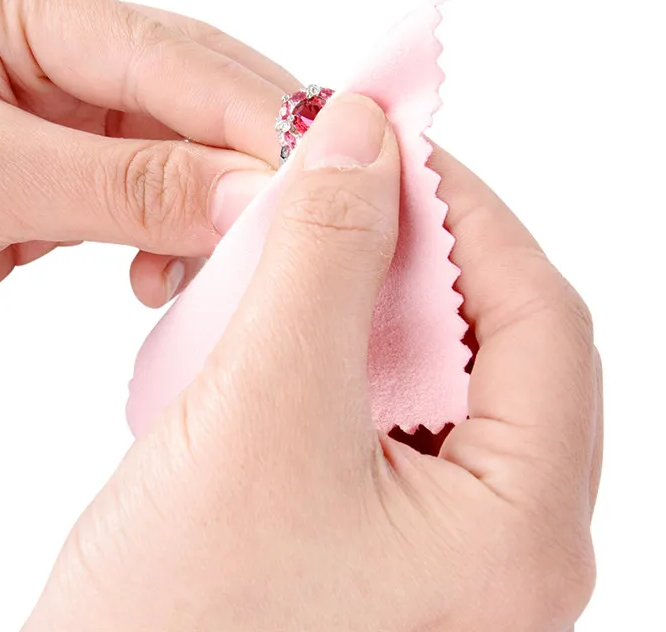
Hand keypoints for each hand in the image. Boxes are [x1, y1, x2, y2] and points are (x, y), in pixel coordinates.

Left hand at [0, 0, 300, 363]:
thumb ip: (126, 184)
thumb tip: (249, 197)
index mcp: (10, 0)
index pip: (164, 52)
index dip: (247, 114)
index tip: (317, 170)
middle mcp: (44, 48)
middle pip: (185, 91)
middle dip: (246, 154)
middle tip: (305, 210)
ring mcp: (58, 117)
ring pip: (178, 150)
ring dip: (213, 203)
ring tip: (226, 255)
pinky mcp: (63, 182)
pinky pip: (150, 197)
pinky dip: (175, 235)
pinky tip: (164, 272)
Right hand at [23, 94, 600, 630]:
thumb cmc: (180, 617)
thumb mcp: (262, 407)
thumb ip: (324, 256)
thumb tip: (364, 137)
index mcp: (522, 530)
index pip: (539, 314)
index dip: (468, 210)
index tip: (392, 141)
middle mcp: (506, 545)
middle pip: (494, 341)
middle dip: (416, 250)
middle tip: (341, 185)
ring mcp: (446, 546)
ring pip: (437, 371)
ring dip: (371, 296)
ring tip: (299, 248)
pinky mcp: (385, 537)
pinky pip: (389, 409)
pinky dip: (342, 347)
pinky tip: (280, 325)